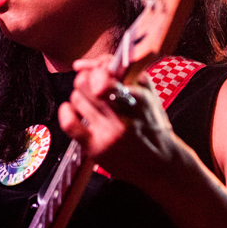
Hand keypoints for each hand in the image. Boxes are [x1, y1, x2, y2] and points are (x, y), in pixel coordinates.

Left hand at [57, 56, 183, 189]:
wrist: (160, 164)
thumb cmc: (152, 124)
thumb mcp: (149, 93)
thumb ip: (124, 72)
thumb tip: (86, 63)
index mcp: (138, 98)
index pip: (106, 74)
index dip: (98, 68)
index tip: (100, 71)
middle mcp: (123, 116)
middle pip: (85, 82)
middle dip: (87, 80)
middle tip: (94, 87)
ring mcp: (108, 133)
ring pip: (76, 98)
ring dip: (81, 97)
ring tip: (93, 105)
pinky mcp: (96, 148)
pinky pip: (69, 123)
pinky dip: (66, 112)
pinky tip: (73, 110)